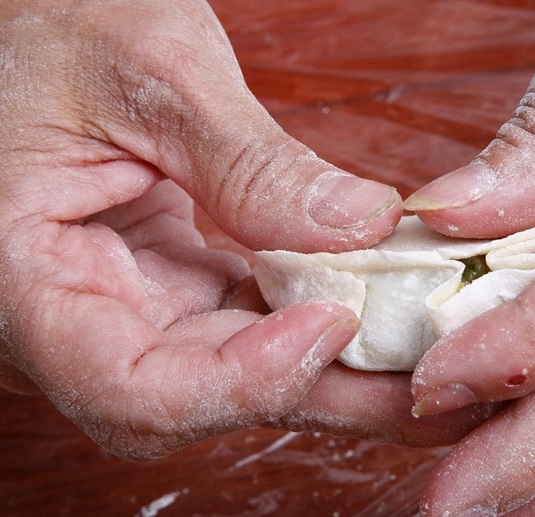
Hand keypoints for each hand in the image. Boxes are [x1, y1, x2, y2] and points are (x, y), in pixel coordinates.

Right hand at [0, 0, 413, 459]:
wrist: (41, 26)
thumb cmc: (56, 31)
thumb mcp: (151, 73)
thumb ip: (247, 162)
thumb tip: (358, 227)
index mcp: (29, 278)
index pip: (130, 386)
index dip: (236, 382)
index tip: (331, 324)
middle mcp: (83, 317)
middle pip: (205, 399)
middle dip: (322, 395)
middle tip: (430, 388)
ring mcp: (138, 305)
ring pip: (244, 373)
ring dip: (340, 375)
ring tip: (431, 362)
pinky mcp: (183, 286)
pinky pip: (258, 324)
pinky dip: (324, 323)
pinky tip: (391, 317)